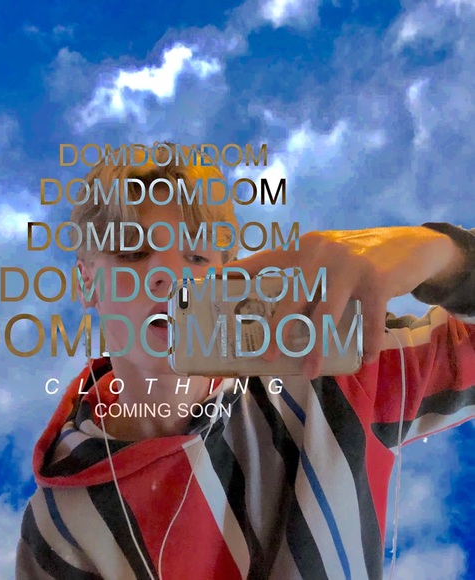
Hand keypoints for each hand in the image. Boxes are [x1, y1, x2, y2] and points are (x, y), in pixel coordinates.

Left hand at [216, 226, 464, 378]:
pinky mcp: (378, 280)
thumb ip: (302, 277)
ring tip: (309, 372)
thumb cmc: (355, 259)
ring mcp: (349, 266)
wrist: (407, 245)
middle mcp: (321, 253)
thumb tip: (280, 315)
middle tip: (266, 356)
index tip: (211, 285)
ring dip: (316, 348)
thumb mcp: (325, 257)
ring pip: (325, 315)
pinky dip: (365, 345)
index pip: (263, 261)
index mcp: (302, 249)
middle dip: (277, 329)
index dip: (237, 273)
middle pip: (291, 296)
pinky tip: (363, 361)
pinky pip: (367, 322)